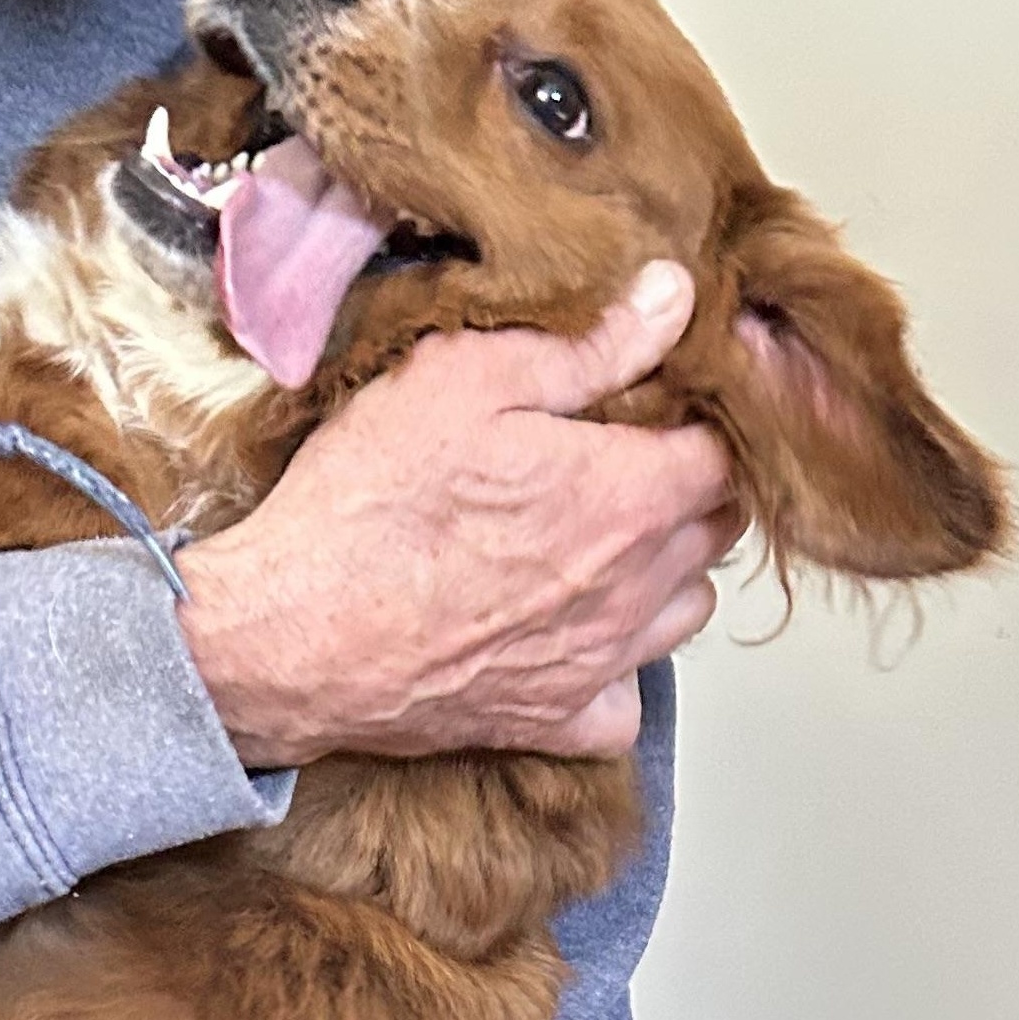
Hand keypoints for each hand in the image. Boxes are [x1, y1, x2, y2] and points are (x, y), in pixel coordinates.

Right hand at [177, 262, 740, 763]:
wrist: (291, 635)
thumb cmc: (368, 505)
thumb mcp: (461, 379)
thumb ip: (585, 343)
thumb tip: (673, 299)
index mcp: (629, 493)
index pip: (727, 451)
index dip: (703, 418)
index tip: (663, 403)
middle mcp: (635, 585)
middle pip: (714, 531)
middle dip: (686, 488)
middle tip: (623, 460)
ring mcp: (597, 662)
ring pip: (684, 612)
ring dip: (664, 575)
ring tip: (603, 545)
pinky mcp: (548, 720)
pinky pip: (623, 705)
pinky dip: (614, 675)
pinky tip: (572, 642)